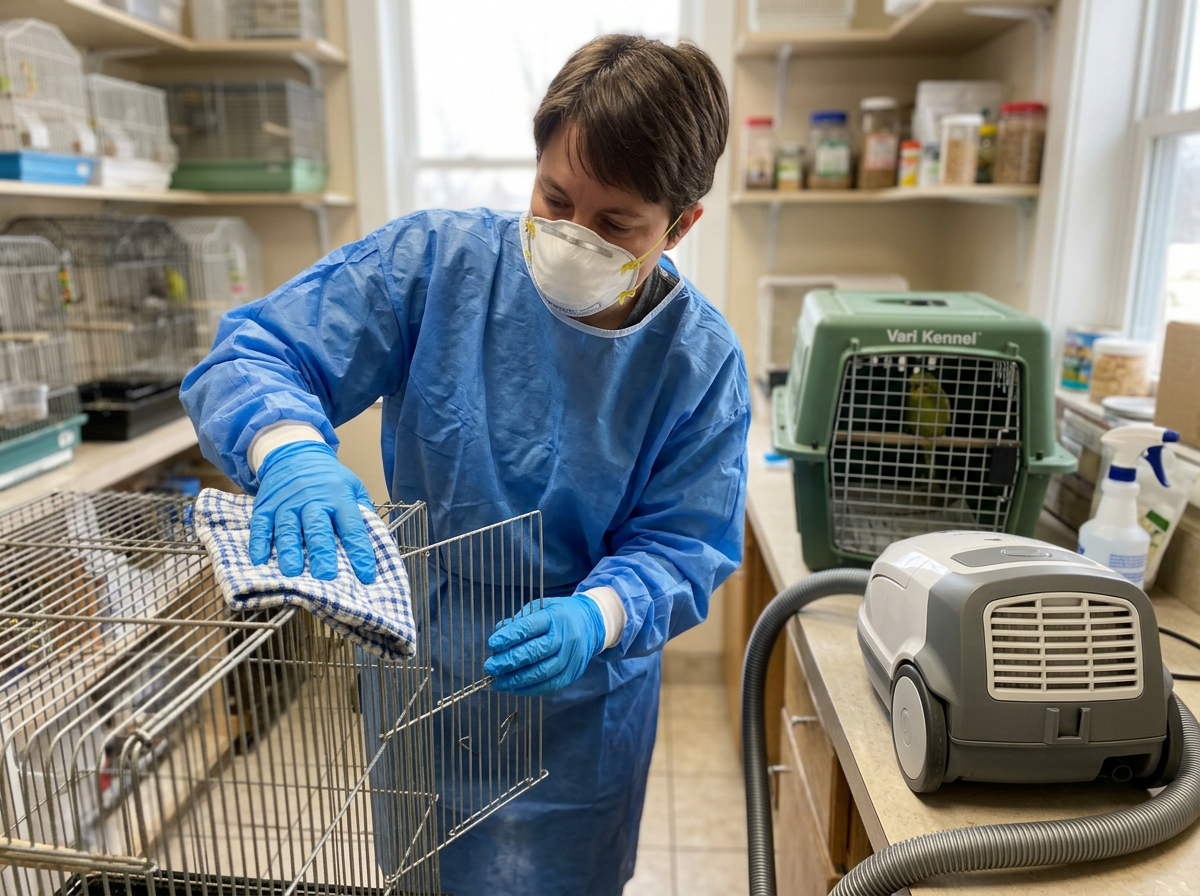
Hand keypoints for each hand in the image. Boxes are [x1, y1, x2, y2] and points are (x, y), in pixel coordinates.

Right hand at [248, 440, 376, 582]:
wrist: (295, 453)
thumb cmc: (330, 479)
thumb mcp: (353, 486)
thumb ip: (362, 512)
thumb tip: (372, 542)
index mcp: (339, 498)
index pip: (352, 528)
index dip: (359, 552)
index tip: (365, 575)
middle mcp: (312, 501)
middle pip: (317, 529)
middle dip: (322, 553)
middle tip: (325, 576)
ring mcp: (287, 504)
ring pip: (288, 529)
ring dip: (289, 551)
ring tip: (292, 572)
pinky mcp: (266, 506)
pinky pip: (260, 526)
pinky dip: (258, 543)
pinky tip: (259, 560)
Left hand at [484, 595, 605, 694]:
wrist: (591, 624)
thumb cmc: (558, 615)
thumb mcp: (540, 608)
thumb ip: (519, 622)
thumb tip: (498, 633)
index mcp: (555, 616)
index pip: (530, 627)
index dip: (510, 636)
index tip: (492, 644)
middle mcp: (566, 636)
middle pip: (537, 652)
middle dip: (510, 661)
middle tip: (490, 667)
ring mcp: (572, 657)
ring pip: (543, 672)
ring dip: (517, 680)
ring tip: (498, 683)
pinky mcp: (573, 673)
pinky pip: (551, 685)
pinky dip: (530, 689)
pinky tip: (514, 688)